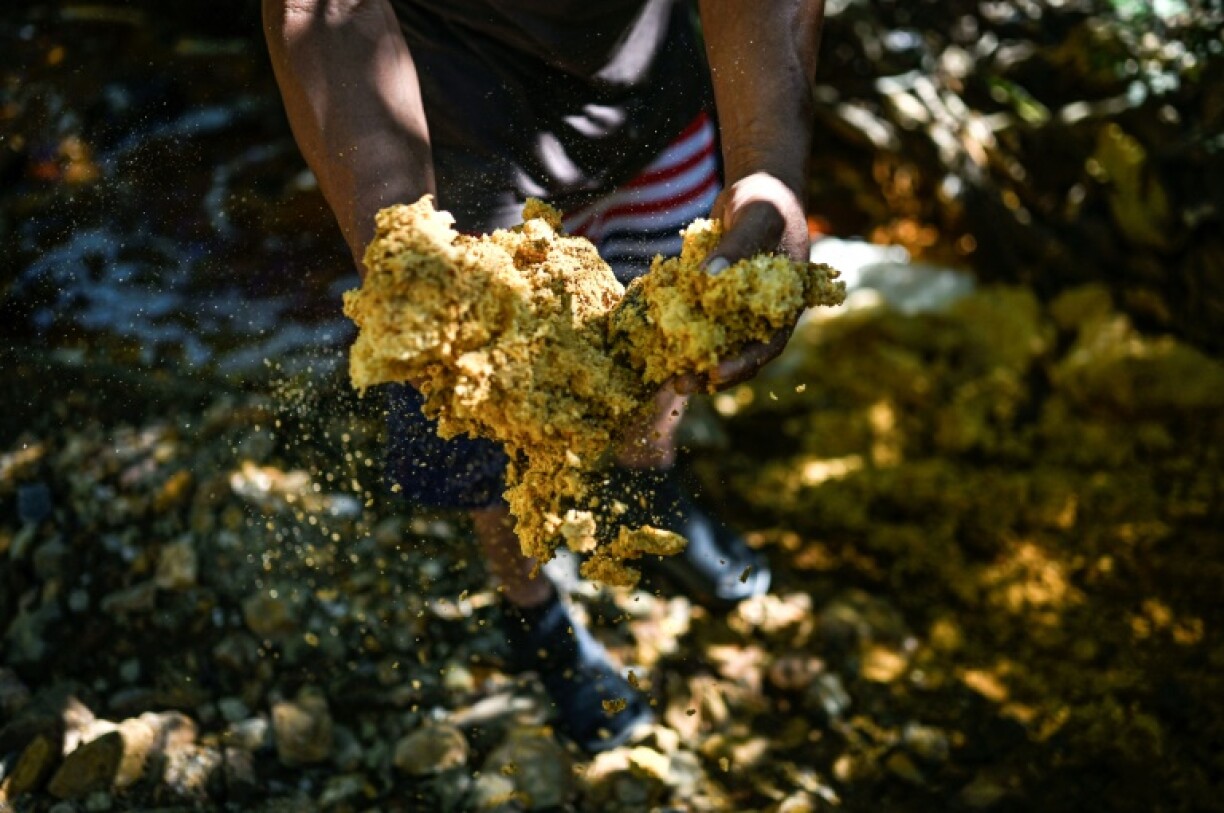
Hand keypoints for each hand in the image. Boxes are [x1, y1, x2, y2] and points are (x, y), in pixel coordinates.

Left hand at [673, 172, 809, 393]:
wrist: (756, 190)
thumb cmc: (766, 200)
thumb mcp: (757, 216)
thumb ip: (738, 245)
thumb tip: (709, 278)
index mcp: (783, 304)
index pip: (767, 345)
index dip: (743, 364)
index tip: (715, 373)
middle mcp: (761, 314)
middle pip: (738, 355)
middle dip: (709, 374)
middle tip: (680, 385)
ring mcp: (737, 308)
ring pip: (715, 343)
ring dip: (691, 361)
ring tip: (664, 375)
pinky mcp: (713, 300)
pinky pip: (695, 320)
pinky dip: (678, 332)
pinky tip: (653, 343)